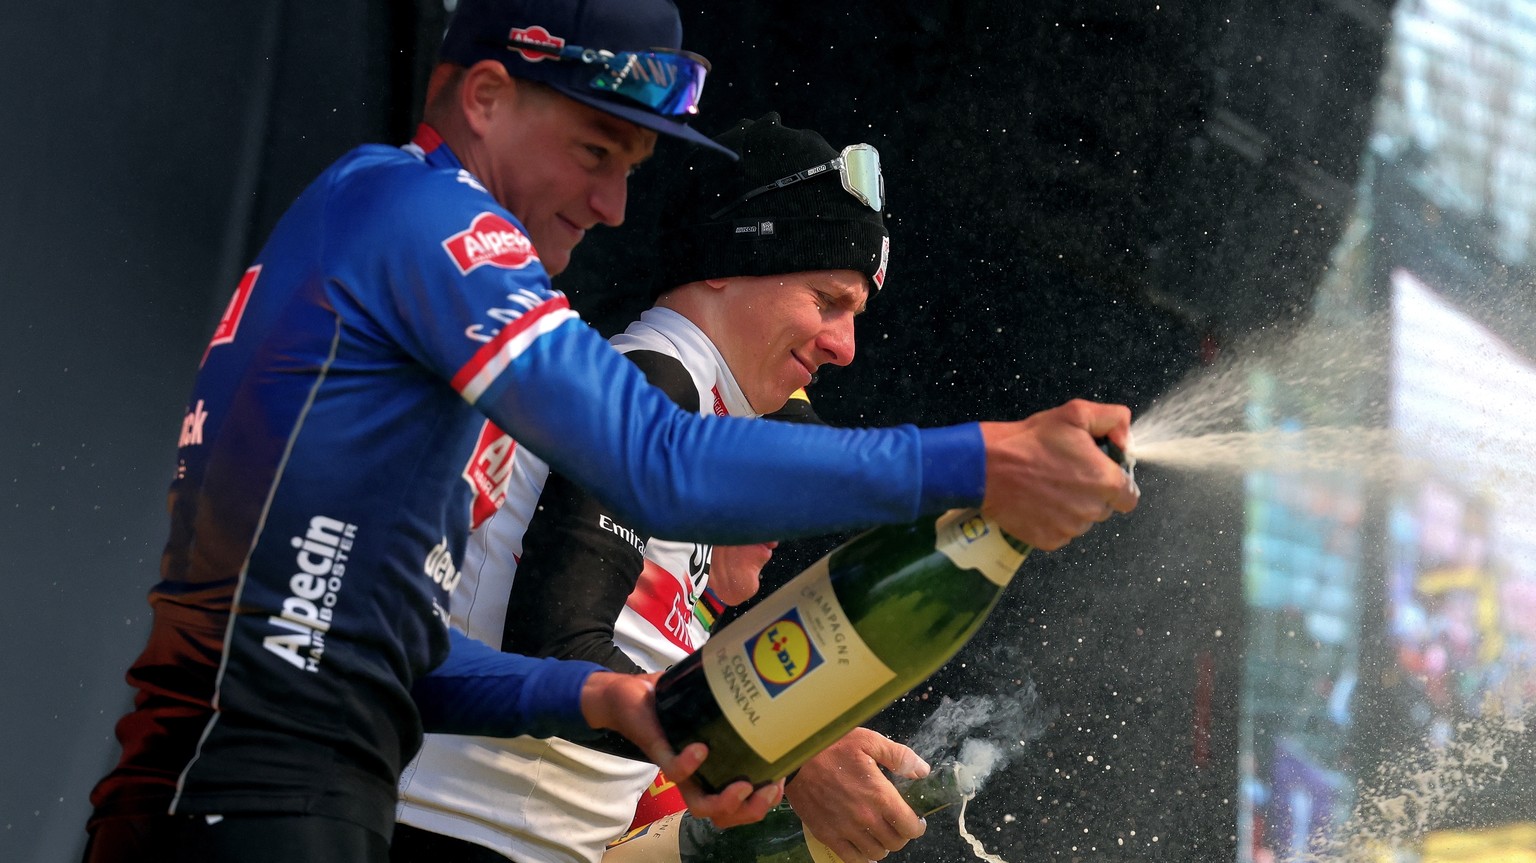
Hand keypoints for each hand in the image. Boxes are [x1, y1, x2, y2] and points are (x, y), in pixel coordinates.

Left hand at [579, 671, 783, 827]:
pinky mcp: (658, 751)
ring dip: (726, 802)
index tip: (778, 782)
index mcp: (712, 768)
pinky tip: (702, 750)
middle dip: (751, 811)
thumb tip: (763, 671)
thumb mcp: (708, 700)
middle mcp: (697, 775)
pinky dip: (689, 764)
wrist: (627, 693)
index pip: (738, 803)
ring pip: (700, 805)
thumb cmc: (669, 700)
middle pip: (724, 815)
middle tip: (768, 789)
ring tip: (743, 785)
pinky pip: (674, 770)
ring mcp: (678, 765)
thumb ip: (731, 695)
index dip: (761, 803)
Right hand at [786, 728, 928, 862]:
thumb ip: (899, 756)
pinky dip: (862, 857)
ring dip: (882, 845)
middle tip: (896, 824)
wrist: (796, 758)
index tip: (915, 821)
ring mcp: (845, 829)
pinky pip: (852, 859)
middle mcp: (865, 817)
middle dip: (900, 835)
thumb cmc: (833, 746)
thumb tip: (922, 770)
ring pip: (876, 853)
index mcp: (879, 795)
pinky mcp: (827, 835)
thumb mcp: (869, 741)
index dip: (917, 826)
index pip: (909, 827)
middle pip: (895, 842)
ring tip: (879, 833)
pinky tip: (863, 847)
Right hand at [979, 399, 1138, 549]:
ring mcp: (1070, 528)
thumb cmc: (1029, 442)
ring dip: (1072, 507)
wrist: (988, 468)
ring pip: (1082, 521)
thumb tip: (1126, 435)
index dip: (1116, 484)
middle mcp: (1091, 509)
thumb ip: (1113, 419)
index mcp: (1104, 481)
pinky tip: (1038, 501)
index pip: (1129, 497)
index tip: (1099, 474)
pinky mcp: (1049, 540)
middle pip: (1104, 508)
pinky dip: (1052, 520)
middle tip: (1066, 473)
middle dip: (1091, 493)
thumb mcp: (1075, 414)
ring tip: (1048, 485)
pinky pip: (1061, 532)